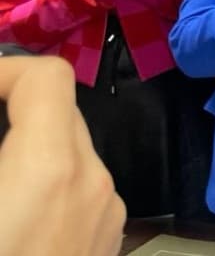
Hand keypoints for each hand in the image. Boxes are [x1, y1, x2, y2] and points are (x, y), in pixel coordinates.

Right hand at [0, 56, 124, 255]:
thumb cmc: (3, 255)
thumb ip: (0, 144)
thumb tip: (4, 132)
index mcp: (53, 166)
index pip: (49, 76)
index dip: (6, 69)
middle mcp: (95, 182)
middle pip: (62, 113)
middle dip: (15, 110)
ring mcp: (109, 214)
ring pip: (71, 153)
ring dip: (31, 149)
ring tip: (2, 173)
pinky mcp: (110, 241)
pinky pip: (81, 190)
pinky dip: (48, 183)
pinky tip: (18, 213)